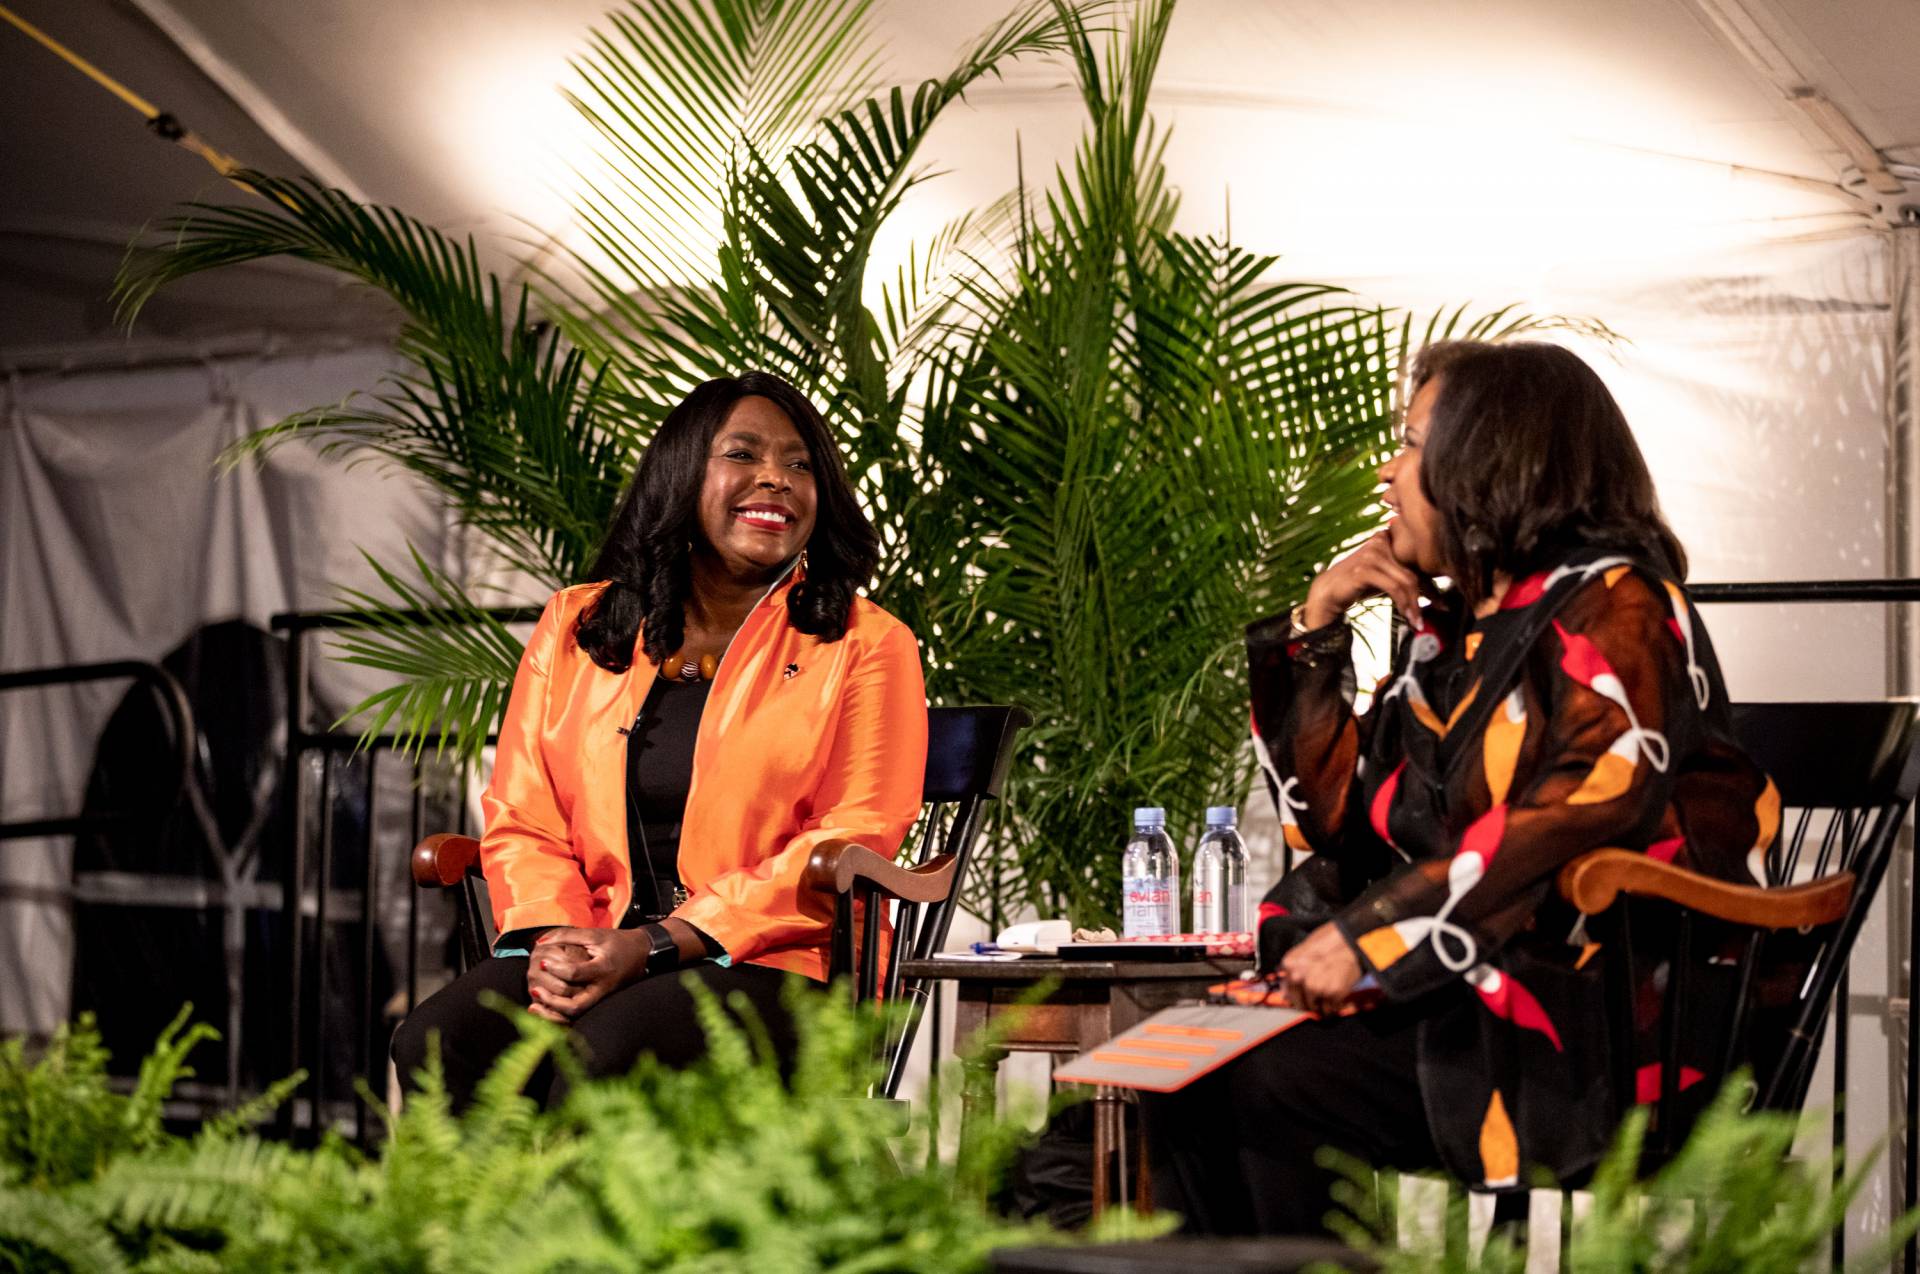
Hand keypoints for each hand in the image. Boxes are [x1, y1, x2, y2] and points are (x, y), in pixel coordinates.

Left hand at [525, 927, 649, 1021]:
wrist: (642, 954)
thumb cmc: (617, 942)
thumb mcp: (594, 934)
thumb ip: (567, 935)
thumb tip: (539, 942)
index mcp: (603, 969)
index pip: (575, 973)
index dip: (555, 968)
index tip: (542, 961)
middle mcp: (602, 989)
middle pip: (575, 1006)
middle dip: (552, 1001)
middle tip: (535, 988)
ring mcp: (601, 999)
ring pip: (575, 1015)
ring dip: (552, 1012)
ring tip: (534, 1004)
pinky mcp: (599, 1003)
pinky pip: (577, 1015)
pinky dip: (559, 1015)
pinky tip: (544, 1009)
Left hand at [1280, 922, 1363, 1015]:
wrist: (1351, 939)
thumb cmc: (1330, 941)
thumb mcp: (1305, 951)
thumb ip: (1294, 971)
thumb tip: (1286, 993)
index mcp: (1290, 965)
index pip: (1288, 992)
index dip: (1298, 996)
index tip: (1304, 997)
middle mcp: (1299, 977)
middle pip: (1300, 1003)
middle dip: (1310, 1003)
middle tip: (1320, 997)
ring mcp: (1315, 986)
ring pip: (1316, 1008)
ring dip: (1323, 1004)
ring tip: (1331, 991)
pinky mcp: (1333, 993)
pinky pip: (1331, 1009)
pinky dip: (1335, 1005)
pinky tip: (1339, 994)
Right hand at [1301, 531, 1425, 628]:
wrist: (1328, 591)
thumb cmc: (1359, 585)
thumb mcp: (1386, 578)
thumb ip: (1405, 578)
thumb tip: (1437, 595)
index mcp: (1387, 537)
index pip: (1415, 562)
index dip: (1432, 583)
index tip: (1444, 603)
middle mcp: (1380, 540)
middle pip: (1413, 571)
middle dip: (1427, 595)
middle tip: (1437, 612)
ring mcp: (1371, 553)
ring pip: (1406, 580)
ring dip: (1414, 604)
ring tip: (1417, 621)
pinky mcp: (1364, 568)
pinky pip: (1393, 587)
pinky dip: (1403, 604)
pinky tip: (1407, 616)